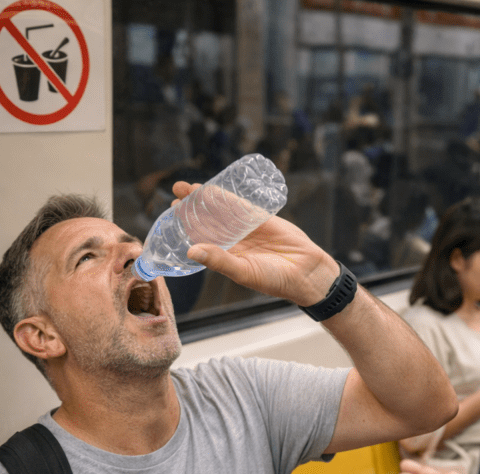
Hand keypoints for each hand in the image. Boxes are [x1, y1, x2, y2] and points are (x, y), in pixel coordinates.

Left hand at [170, 181, 337, 304]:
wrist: (308, 272)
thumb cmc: (276, 280)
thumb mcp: (244, 272)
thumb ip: (220, 261)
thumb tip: (191, 251)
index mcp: (227, 257)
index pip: (200, 239)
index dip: (185, 228)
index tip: (171, 216)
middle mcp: (234, 241)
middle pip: (207, 221)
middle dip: (191, 209)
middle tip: (175, 195)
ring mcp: (248, 229)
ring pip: (222, 210)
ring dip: (205, 199)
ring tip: (186, 187)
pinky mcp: (263, 218)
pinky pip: (242, 205)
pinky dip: (228, 196)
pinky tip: (214, 188)